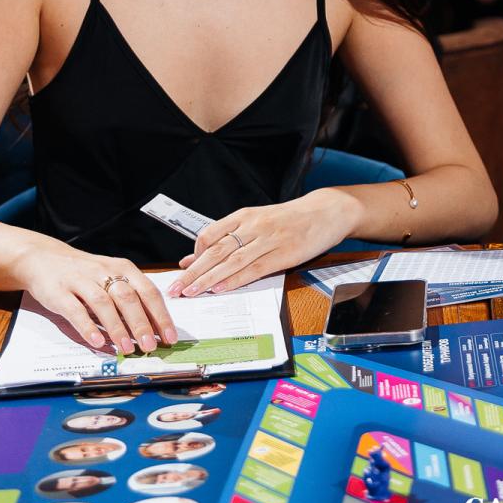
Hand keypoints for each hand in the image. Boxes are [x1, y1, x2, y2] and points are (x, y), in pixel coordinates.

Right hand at [12, 246, 176, 355]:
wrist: (43, 258)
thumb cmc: (84, 272)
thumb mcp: (111, 276)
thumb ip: (130, 297)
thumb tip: (153, 327)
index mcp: (122, 268)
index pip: (148, 291)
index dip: (160, 315)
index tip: (170, 336)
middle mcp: (104, 271)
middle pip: (128, 298)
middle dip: (142, 324)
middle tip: (151, 345)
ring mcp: (81, 281)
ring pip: (103, 304)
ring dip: (118, 328)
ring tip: (128, 348)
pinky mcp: (60, 292)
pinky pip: (76, 310)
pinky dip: (88, 327)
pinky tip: (97, 341)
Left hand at [172, 192, 358, 296]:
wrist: (327, 211)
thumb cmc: (292, 218)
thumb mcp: (259, 221)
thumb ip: (230, 237)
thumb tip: (195, 256)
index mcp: (245, 215)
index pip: (211, 234)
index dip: (195, 254)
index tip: (184, 270)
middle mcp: (254, 225)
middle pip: (216, 250)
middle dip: (193, 271)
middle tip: (176, 288)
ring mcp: (270, 239)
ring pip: (232, 261)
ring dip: (209, 278)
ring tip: (191, 292)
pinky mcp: (285, 254)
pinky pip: (255, 269)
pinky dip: (236, 280)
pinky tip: (221, 288)